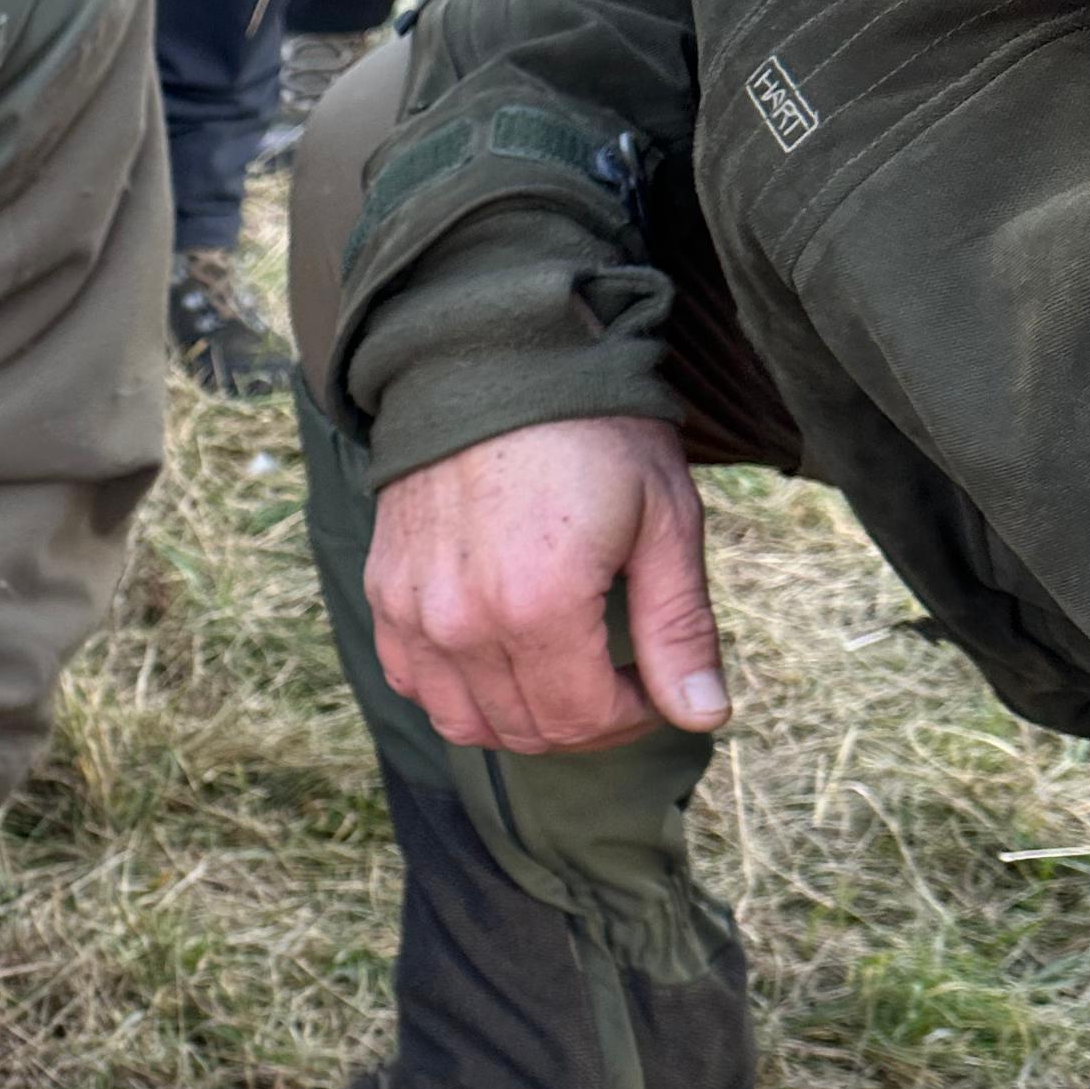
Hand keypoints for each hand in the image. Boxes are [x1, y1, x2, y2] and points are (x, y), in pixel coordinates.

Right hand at [365, 414, 729, 756]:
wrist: (492, 359)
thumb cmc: (592, 431)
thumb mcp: (662, 520)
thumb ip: (678, 628)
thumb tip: (703, 715)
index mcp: (540, 605)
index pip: (584, 720)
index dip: (633, 716)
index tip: (655, 684)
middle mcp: (464, 622)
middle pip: (528, 729)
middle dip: (585, 720)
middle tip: (618, 678)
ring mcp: (414, 613)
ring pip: (467, 721)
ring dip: (523, 717)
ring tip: (562, 673)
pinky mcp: (385, 595)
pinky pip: (415, 683)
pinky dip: (459, 692)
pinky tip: (499, 658)